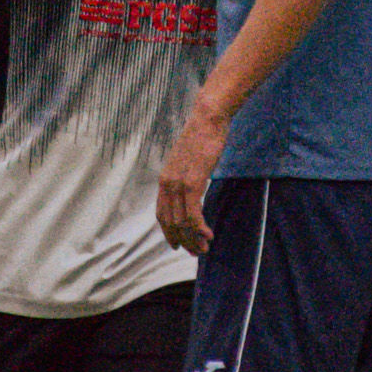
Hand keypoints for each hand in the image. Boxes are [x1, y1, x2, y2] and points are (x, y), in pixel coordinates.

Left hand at [157, 103, 228, 254]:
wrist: (207, 119)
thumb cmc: (202, 137)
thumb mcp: (189, 161)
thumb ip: (186, 177)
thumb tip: (192, 190)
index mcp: (164, 179)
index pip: (161, 214)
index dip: (169, 233)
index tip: (179, 245)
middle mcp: (167, 184)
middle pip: (171, 222)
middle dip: (184, 240)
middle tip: (196, 252)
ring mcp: (178, 183)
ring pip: (182, 222)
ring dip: (193, 238)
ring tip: (205, 248)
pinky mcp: (193, 182)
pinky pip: (193, 213)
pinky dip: (200, 228)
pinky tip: (209, 235)